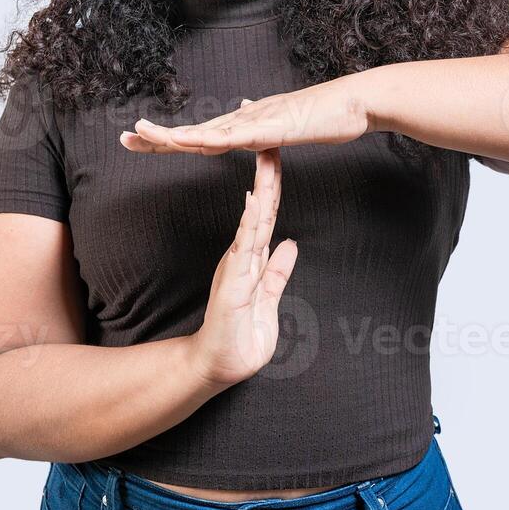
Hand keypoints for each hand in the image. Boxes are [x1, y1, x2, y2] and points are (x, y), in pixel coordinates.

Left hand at [120, 80, 371, 154]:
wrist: (355, 103)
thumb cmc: (325, 115)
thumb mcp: (286, 123)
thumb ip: (262, 123)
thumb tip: (245, 115)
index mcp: (244, 125)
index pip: (198, 135)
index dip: (166, 139)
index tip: (137, 141)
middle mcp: (244, 120)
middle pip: (193, 132)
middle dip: (156, 137)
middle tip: (123, 140)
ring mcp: (257, 123)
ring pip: (208, 133)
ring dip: (174, 136)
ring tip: (142, 134)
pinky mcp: (274, 128)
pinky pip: (238, 137)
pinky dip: (211, 139)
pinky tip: (190, 142)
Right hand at [189, 146, 298, 387]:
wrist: (218, 367)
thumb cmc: (240, 337)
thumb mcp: (268, 300)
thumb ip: (277, 274)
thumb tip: (290, 246)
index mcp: (251, 260)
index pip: (267, 217)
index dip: (274, 189)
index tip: (278, 159)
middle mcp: (242, 257)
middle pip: (259, 210)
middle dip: (266, 176)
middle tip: (271, 142)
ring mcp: (236, 268)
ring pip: (252, 222)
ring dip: (261, 191)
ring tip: (266, 161)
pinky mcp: (233, 283)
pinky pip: (244, 248)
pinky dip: (250, 223)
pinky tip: (254, 202)